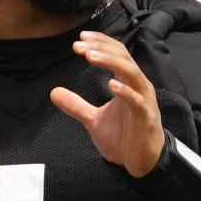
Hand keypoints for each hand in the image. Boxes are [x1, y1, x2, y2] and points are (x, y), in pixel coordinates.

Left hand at [50, 32, 164, 177]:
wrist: (141, 163)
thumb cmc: (124, 138)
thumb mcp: (94, 119)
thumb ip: (76, 105)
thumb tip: (54, 92)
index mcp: (127, 83)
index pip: (117, 53)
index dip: (100, 43)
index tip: (80, 37)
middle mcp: (137, 87)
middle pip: (123, 57)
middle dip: (101, 48)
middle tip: (79, 45)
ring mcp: (143, 101)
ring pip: (131, 72)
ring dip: (110, 62)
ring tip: (90, 56)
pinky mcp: (146, 117)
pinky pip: (137, 101)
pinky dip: (125, 91)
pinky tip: (112, 84)